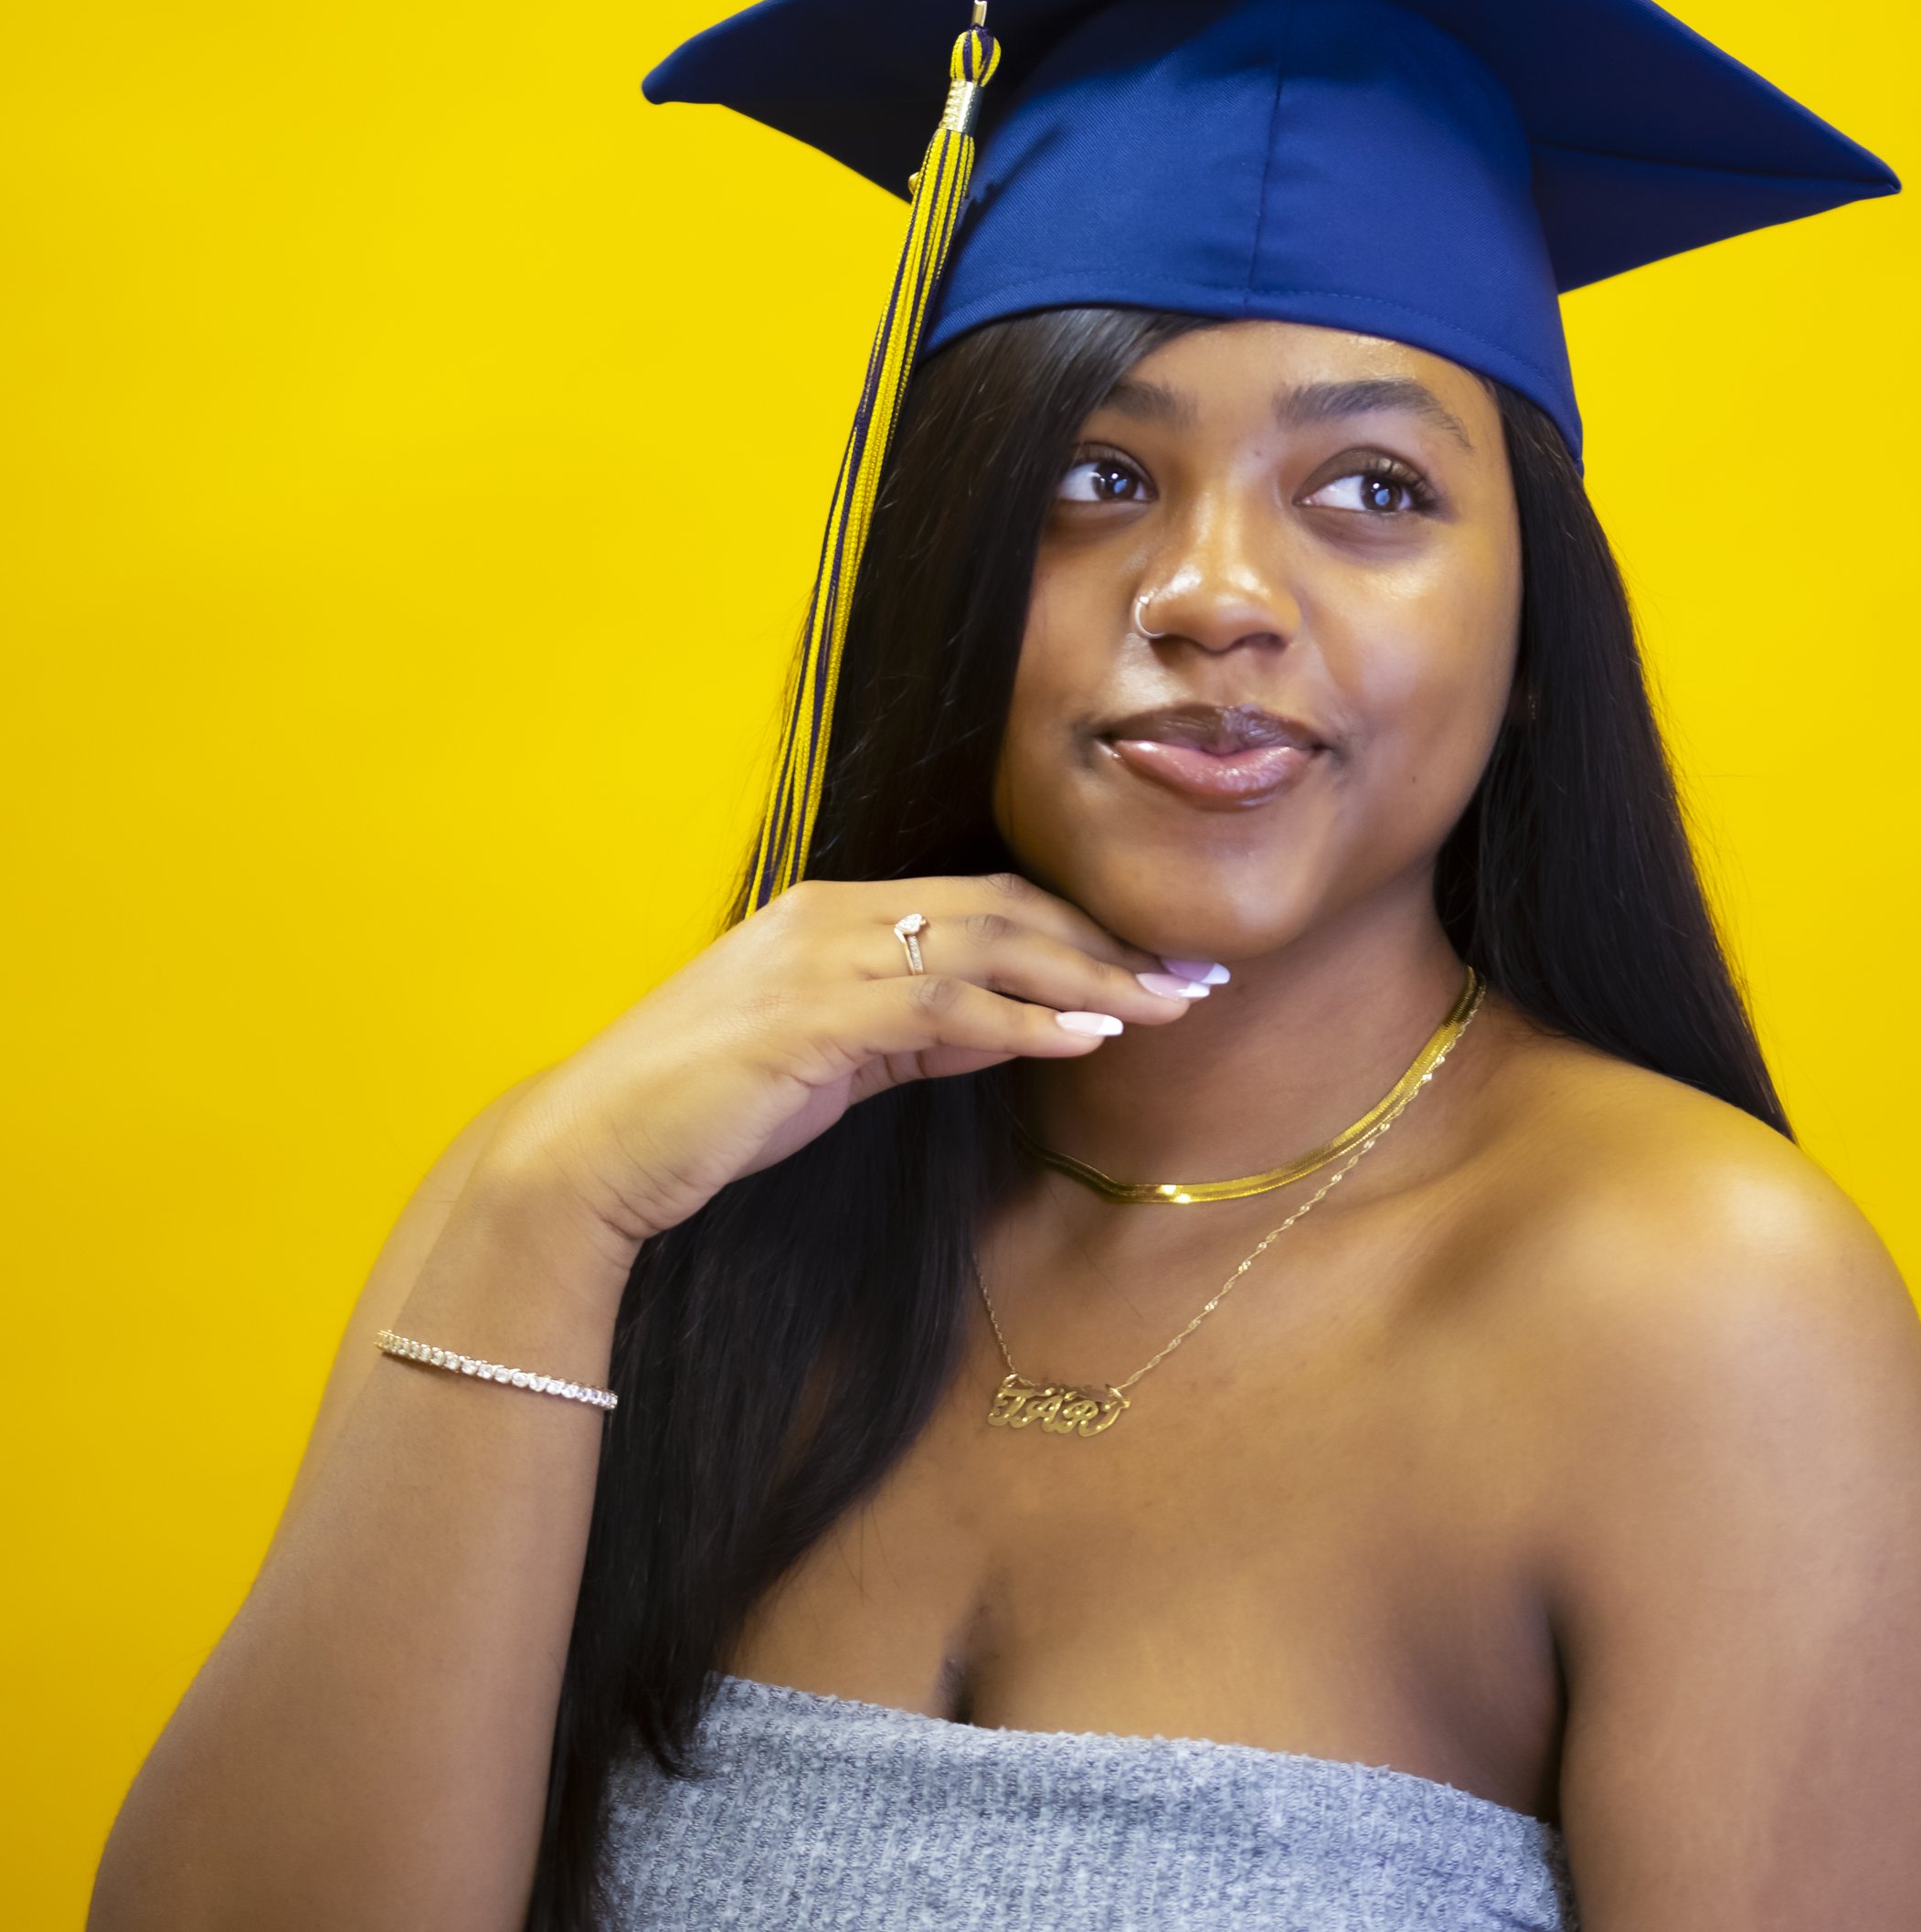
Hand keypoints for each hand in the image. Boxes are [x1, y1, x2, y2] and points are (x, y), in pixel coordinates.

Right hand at [471, 873, 1207, 1249]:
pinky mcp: (810, 1016)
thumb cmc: (710, 1108)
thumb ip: (922, 1032)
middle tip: (1196, 973)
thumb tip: (1023, 1022)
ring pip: (987, 943)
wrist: (595, 1151)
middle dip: (1108, 939)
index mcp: (835, 912)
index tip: (1157, 959)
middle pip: (1003, 907)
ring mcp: (819, 958)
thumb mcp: (837, 1059)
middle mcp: (832, 915)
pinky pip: (943, 1005)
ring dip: (1089, 974)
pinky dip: (1026, 1018)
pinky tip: (1088, 1037)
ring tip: (1169, 1002)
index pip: (986, 898)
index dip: (1080, 924)